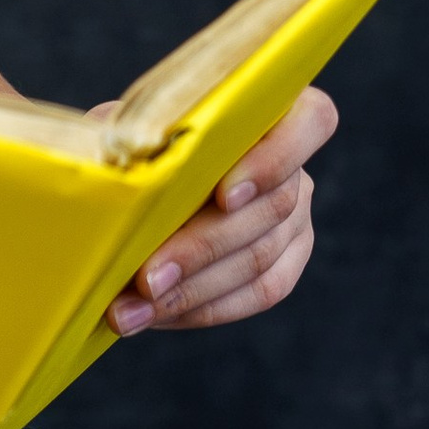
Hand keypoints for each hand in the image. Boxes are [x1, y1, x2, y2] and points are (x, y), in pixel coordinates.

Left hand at [107, 85, 336, 337]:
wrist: (138, 182)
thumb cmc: (136, 142)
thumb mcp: (129, 126)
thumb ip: (134, 133)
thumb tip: (117, 157)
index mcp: (274, 111)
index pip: (311, 122)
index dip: (274, 160)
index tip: (224, 194)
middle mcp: (296, 166)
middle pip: (271, 208)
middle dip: (202, 249)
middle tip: (146, 279)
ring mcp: (297, 218)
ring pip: (260, 260)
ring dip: (190, 291)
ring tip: (130, 312)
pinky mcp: (285, 263)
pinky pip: (258, 293)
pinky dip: (201, 308)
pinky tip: (154, 317)